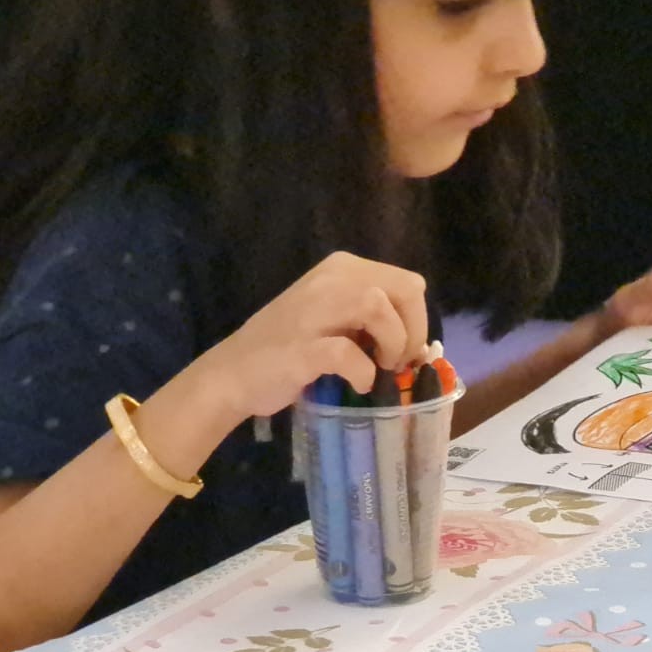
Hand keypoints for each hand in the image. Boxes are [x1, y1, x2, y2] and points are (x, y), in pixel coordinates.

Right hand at [192, 251, 428, 416]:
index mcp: (342, 268)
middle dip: (411, 330)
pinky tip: (357, 383)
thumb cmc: (288, 348)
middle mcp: (330, 278)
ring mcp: (314, 310)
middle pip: (404, 289)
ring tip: (378, 368)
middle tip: (395, 362)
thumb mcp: (334, 318)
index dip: (416, 320)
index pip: (408, 282)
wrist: (232, 373)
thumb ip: (371, 318)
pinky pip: (348, 353)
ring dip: (391, 344)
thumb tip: (418, 344)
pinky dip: (363, 372)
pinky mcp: (302, 346)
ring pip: (377, 306)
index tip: (403, 351)